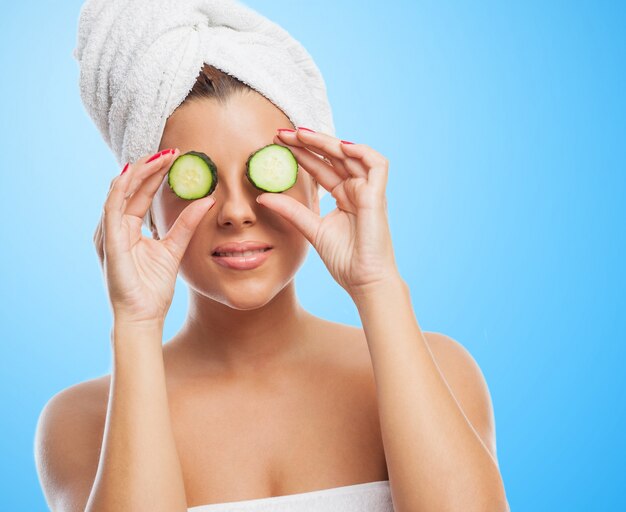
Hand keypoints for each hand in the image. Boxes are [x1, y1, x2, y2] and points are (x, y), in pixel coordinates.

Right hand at [94, 149, 215, 324]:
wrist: (143, 316)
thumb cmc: (153, 288)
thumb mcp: (174, 248)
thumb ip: (186, 224)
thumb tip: (207, 200)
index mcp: (128, 228)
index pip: (141, 193)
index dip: (157, 174)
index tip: (176, 157)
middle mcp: (115, 227)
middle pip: (130, 187)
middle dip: (149, 166)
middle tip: (170, 150)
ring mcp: (109, 233)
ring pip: (119, 191)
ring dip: (138, 171)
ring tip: (159, 156)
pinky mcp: (109, 241)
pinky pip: (111, 208)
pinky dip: (121, 188)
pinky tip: (134, 172)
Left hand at [256, 128, 400, 297]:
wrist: (363, 281)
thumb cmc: (344, 260)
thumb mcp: (311, 229)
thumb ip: (291, 211)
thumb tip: (262, 196)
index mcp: (342, 196)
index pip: (320, 167)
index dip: (301, 153)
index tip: (277, 143)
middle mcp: (356, 190)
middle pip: (332, 157)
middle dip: (308, 142)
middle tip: (283, 134)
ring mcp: (368, 191)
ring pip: (351, 155)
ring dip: (327, 142)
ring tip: (302, 135)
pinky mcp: (378, 196)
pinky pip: (377, 164)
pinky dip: (361, 152)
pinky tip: (339, 146)